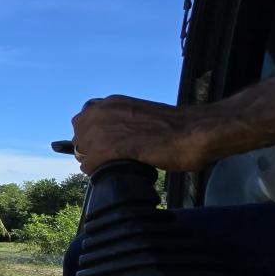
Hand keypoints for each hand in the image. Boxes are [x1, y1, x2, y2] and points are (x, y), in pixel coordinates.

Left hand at [70, 95, 214, 173]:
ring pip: (81, 150)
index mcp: (112, 102)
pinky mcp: (113, 146)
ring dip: (92, 160)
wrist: (195, 131)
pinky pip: (90, 162)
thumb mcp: (141, 116)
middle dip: (88, 149)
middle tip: (104, 160)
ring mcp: (106, 128)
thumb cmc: (176, 126)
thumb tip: (116, 137)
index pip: (83, 121)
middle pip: (78, 136)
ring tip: (108, 167)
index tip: (100, 147)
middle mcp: (104, 111)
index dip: (90, 137)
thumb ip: (124, 123)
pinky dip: (95, 170)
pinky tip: (107, 173)